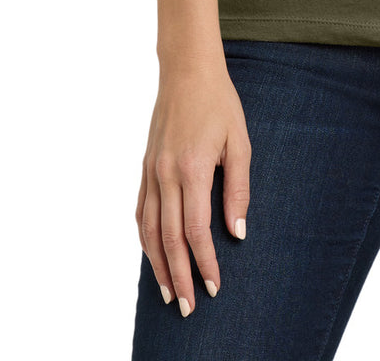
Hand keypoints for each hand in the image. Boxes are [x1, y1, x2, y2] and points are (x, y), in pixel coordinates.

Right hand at [135, 62, 250, 317]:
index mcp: (192, 169)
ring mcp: (151, 172)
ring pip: (150, 230)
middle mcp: (166, 175)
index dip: (204, 261)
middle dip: (180, 276)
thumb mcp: (239, 143)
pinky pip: (141, 211)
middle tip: (189, 307)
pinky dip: (145, 238)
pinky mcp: (145, 167)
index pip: (196, 230)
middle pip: (170, 238)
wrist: (187, 71)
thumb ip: (238, 189)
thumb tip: (237, 232)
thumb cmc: (219, 104)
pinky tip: (153, 254)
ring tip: (169, 292)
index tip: (214, 285)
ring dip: (158, 265)